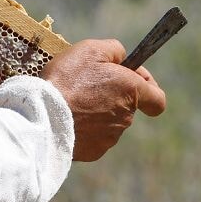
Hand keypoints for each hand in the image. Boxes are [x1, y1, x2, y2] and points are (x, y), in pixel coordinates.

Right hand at [42, 39, 166, 161]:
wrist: (42, 115)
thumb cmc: (67, 80)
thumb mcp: (90, 49)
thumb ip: (114, 50)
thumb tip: (121, 58)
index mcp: (131, 91)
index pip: (158, 99)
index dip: (148, 87)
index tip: (131, 79)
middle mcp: (126, 117)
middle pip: (126, 106)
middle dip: (111, 96)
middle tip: (85, 86)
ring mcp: (110, 137)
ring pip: (108, 123)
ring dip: (95, 113)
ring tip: (71, 104)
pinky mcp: (93, 151)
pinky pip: (92, 138)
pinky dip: (83, 129)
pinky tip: (66, 120)